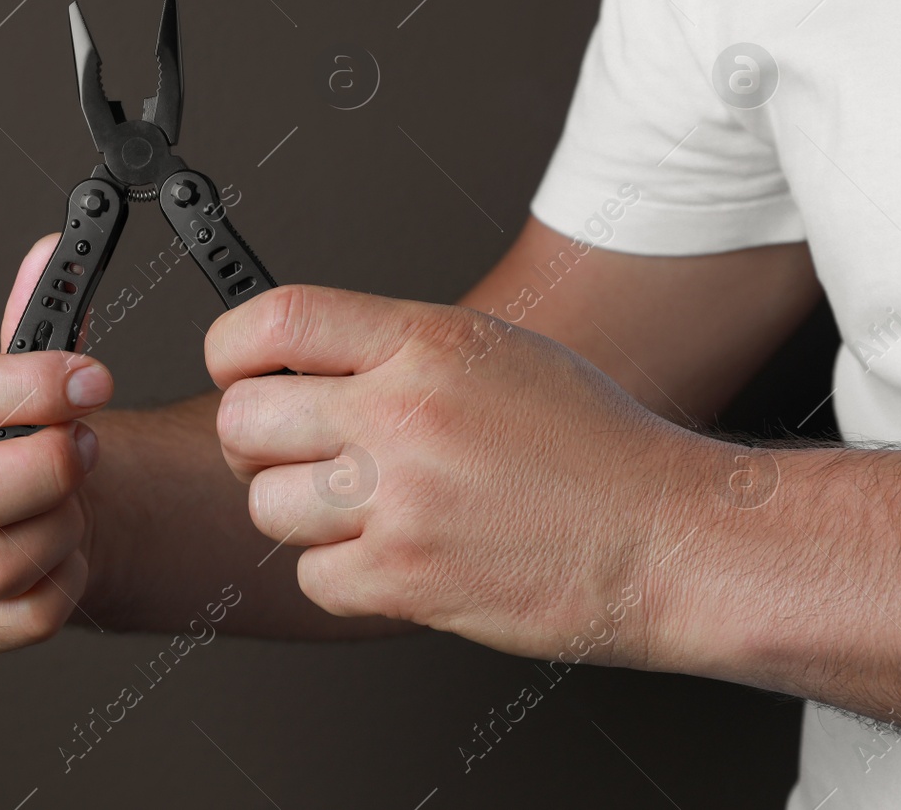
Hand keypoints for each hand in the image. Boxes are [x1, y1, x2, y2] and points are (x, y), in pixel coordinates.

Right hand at [0, 233, 111, 652]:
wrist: (19, 512)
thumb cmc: (8, 436)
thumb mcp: (14, 372)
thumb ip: (34, 316)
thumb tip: (51, 251)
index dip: (25, 385)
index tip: (92, 377)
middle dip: (44, 469)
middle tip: (85, 445)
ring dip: (61, 525)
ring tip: (71, 498)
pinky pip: (25, 615)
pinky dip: (66, 579)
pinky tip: (61, 547)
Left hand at [204, 285, 717, 667]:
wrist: (668, 537)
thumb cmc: (591, 446)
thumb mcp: (494, 352)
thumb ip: (393, 349)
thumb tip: (301, 364)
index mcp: (424, 343)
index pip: (274, 321)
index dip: (231, 349)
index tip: (235, 369)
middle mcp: (403, 415)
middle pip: (243, 420)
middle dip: (252, 440)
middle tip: (286, 451)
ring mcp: (401, 501)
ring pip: (266, 504)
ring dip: (297, 511)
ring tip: (354, 506)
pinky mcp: (407, 579)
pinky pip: (313, 577)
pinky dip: (341, 575)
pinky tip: (391, 554)